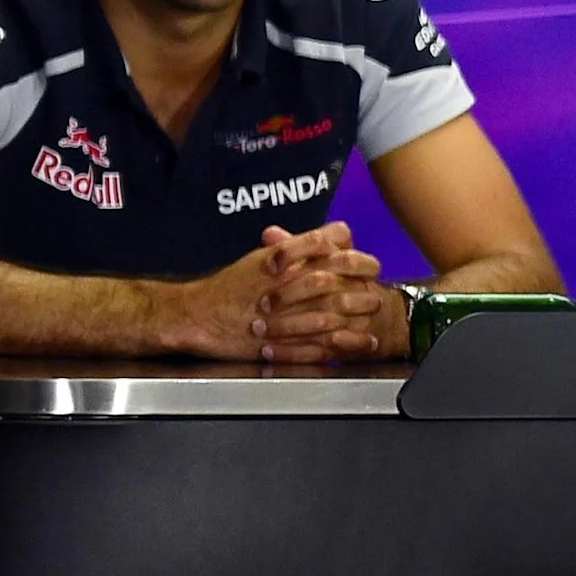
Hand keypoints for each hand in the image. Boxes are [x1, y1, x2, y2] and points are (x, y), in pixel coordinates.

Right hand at [154, 224, 380, 362]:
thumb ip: (305, 244)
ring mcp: (281, 316)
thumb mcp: (267, 257)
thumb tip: (342, 230)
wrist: (198, 315)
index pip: (328, 252)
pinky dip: (344, 344)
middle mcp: (282, 286)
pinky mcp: (280, 344)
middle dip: (361, 286)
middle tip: (377, 291)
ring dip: (356, 313)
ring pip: (329, 312)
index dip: (357, 259)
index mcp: (281, 262)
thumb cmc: (233, 285)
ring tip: (374, 313)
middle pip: (333, 282)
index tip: (372, 265)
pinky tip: (363, 342)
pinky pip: (319, 345)